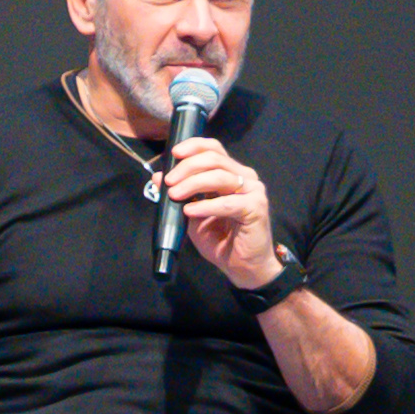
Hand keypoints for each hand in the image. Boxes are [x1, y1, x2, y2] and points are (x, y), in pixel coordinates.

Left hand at [162, 136, 279, 288]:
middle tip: (169, 182)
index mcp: (231, 174)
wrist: (243, 267)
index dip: (193, 146)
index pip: (213, 148)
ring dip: (193, 184)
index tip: (174, 154)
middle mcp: (245, 177)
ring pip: (220, 176)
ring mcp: (253, 191)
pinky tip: (190, 211)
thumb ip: (180, 194)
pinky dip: (205, 206)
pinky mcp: (256, 208)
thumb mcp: (192, 214)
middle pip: (214, 159)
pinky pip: (227, 203)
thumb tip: (158, 177)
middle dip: (187, 167)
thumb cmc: (222, 241)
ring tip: (175, 195)